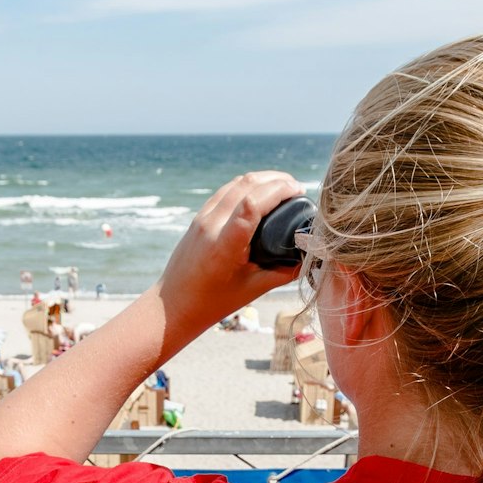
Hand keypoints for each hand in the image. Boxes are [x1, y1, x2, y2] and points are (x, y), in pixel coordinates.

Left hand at [156, 171, 304, 329]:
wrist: (173, 304)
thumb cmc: (213, 302)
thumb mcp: (253, 290)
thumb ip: (283, 272)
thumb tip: (310, 256)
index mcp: (223, 246)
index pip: (250, 206)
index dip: (278, 191)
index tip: (298, 191)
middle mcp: (210, 226)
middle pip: (246, 185)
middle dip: (277, 180)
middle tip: (298, 188)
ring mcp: (202, 218)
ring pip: (236, 183)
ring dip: (263, 178)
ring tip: (285, 185)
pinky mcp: (199, 217)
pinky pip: (226, 190)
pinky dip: (248, 184)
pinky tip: (261, 190)